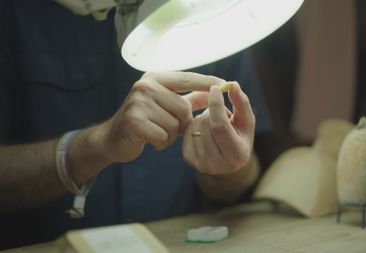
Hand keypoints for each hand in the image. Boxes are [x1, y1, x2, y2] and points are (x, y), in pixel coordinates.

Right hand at [96, 71, 223, 162]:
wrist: (112, 139)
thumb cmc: (143, 121)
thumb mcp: (164, 104)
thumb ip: (188, 98)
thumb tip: (214, 91)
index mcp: (154, 78)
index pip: (187, 78)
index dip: (207, 82)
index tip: (226, 84)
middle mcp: (145, 86)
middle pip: (184, 108)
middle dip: (181, 123)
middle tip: (165, 126)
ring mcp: (138, 102)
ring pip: (175, 124)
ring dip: (170, 135)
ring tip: (155, 131)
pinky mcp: (134, 121)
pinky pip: (164, 136)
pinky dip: (161, 143)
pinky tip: (149, 139)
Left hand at [182, 82, 255, 174]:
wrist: (228, 158)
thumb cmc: (240, 135)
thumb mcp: (246, 120)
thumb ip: (241, 102)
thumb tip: (232, 84)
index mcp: (237, 154)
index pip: (220, 125)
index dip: (216, 105)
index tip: (215, 88)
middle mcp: (218, 164)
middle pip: (205, 124)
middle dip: (211, 112)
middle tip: (221, 116)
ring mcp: (202, 164)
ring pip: (195, 126)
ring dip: (203, 119)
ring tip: (214, 126)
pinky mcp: (190, 160)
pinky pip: (187, 132)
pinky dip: (195, 127)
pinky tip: (204, 133)